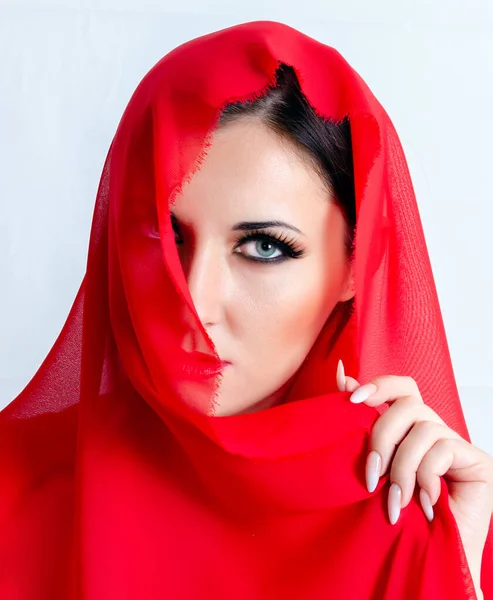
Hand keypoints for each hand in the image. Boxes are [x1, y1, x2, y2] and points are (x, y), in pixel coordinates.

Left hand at [336, 359, 492, 593]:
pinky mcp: (478, 462)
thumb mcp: (372, 465)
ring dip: (403, 467)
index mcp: (409, 427)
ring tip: (396, 501)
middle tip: (370, 476)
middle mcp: (434, 430)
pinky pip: (444, 450)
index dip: (378, 384)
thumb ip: (360, 423)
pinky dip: (427, 477)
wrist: (427, 558)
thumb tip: (341, 375)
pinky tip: (427, 502)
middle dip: (382, 436)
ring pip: (424, 428)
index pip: (401, 386)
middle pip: (409, 403)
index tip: (351, 398)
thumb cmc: (396, 513)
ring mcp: (457, 444)